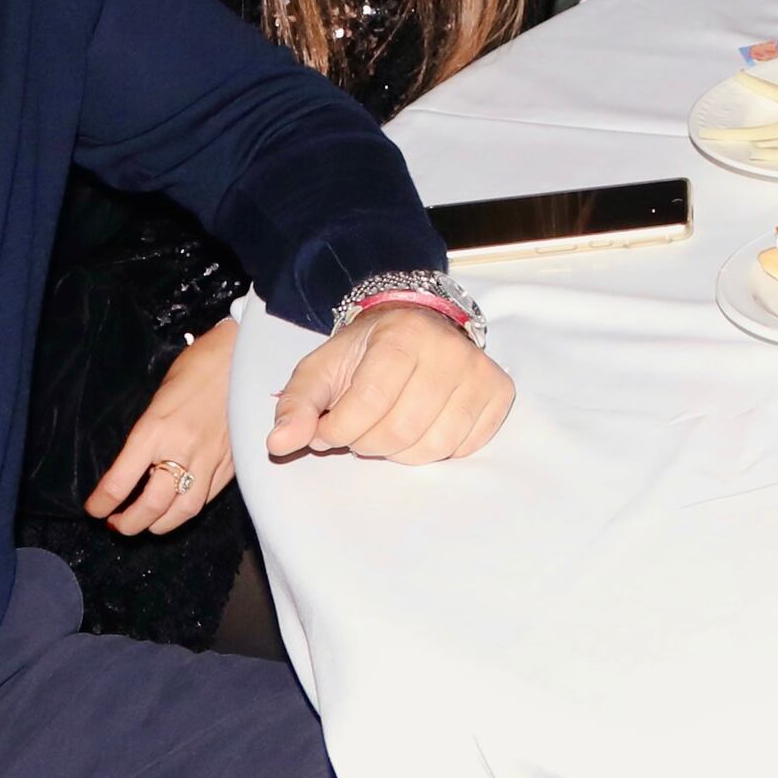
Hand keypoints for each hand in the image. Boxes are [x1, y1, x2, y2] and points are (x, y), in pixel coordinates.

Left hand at [89, 324, 240, 532]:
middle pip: (152, 505)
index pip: (120, 481)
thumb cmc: (197, 367)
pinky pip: (208, 497)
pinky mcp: (232, 463)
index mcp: (155, 430)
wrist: (244, 356)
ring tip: (147, 524)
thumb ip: (148, 435)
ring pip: (183, 510)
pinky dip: (188, 509)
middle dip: (129, 523)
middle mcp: (182, 449)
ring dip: (160, 525)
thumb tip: (135, 466)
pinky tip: (178, 507)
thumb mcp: (158, 398)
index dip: (102, 503)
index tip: (95, 510)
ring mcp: (211, 459)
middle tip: (117, 525)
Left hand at [268, 304, 512, 464]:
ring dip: (399, 451)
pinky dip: (433, 449)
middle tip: (359, 429)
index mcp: (402, 335)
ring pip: (432, 445)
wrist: (417, 327)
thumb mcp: (321, 370)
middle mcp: (449, 349)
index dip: (339, 430)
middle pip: (400, 430)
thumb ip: (297, 406)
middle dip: (366, 442)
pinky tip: (420, 427)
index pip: (368, 404)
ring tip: (387, 428)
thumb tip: (278, 444)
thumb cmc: (365, 353)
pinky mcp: (499, 394)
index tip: (327, 429)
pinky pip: (462, 448)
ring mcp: (479, 372)